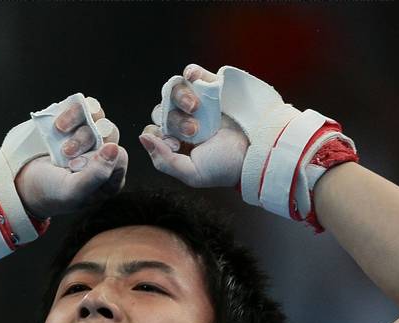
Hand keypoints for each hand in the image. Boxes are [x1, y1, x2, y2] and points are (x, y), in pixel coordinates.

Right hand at [15, 97, 127, 219]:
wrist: (23, 181)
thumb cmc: (51, 192)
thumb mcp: (72, 191)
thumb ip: (96, 175)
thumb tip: (115, 148)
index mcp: (109, 177)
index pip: (119, 157)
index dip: (99, 157)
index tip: (76, 165)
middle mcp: (103, 156)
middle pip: (110, 133)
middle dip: (85, 139)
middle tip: (66, 152)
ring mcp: (90, 137)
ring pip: (97, 117)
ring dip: (77, 123)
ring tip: (59, 133)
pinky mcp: (76, 122)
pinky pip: (84, 106)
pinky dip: (72, 111)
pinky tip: (58, 125)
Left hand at [138, 65, 249, 188]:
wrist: (255, 152)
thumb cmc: (225, 167)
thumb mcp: (191, 173)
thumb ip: (163, 160)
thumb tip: (143, 137)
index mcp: (177, 142)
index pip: (154, 130)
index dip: (160, 135)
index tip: (178, 145)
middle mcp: (184, 121)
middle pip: (162, 110)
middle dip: (175, 120)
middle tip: (194, 131)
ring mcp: (198, 104)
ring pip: (174, 91)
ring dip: (181, 98)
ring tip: (197, 108)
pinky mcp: (212, 89)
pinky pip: (193, 74)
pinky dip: (191, 72)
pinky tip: (193, 78)